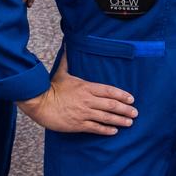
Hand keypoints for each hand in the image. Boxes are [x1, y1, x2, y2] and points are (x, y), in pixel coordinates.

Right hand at [17, 52, 136, 134]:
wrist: (40, 103)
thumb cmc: (51, 87)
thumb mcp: (61, 72)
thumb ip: (67, 59)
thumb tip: (66, 43)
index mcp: (86, 87)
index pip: (109, 90)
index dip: (121, 94)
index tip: (131, 98)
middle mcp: (88, 100)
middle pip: (111, 104)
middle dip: (125, 109)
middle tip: (135, 113)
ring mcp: (84, 113)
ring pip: (106, 117)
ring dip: (119, 120)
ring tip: (129, 122)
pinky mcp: (78, 124)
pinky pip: (95, 128)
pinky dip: (106, 130)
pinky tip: (114, 132)